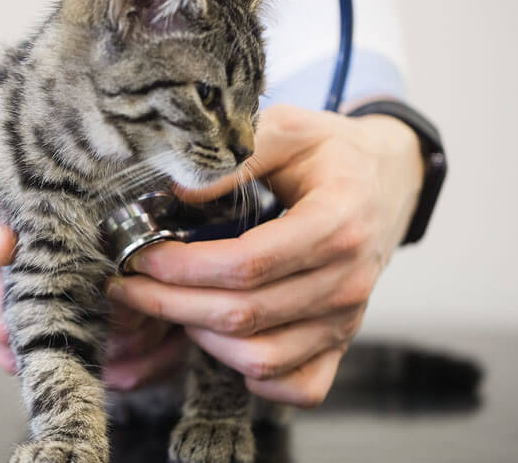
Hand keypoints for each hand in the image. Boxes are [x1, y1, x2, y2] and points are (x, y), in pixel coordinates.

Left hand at [105, 103, 424, 405]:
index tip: (141, 256)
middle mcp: (346, 281)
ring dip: (202, 338)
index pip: (247, 265)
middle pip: (244, 315)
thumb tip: (175, 190)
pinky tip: (225, 343)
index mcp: (336, 224)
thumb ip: (232, 156)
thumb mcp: (287, 129)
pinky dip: (256, 378)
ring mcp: (347, 318)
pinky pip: (300, 387)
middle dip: (171, 304)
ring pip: (262, 359)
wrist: (388, 179)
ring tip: (171, 305)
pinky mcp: (342, 342)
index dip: (184, 267)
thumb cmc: (330, 153)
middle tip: (128, 285)